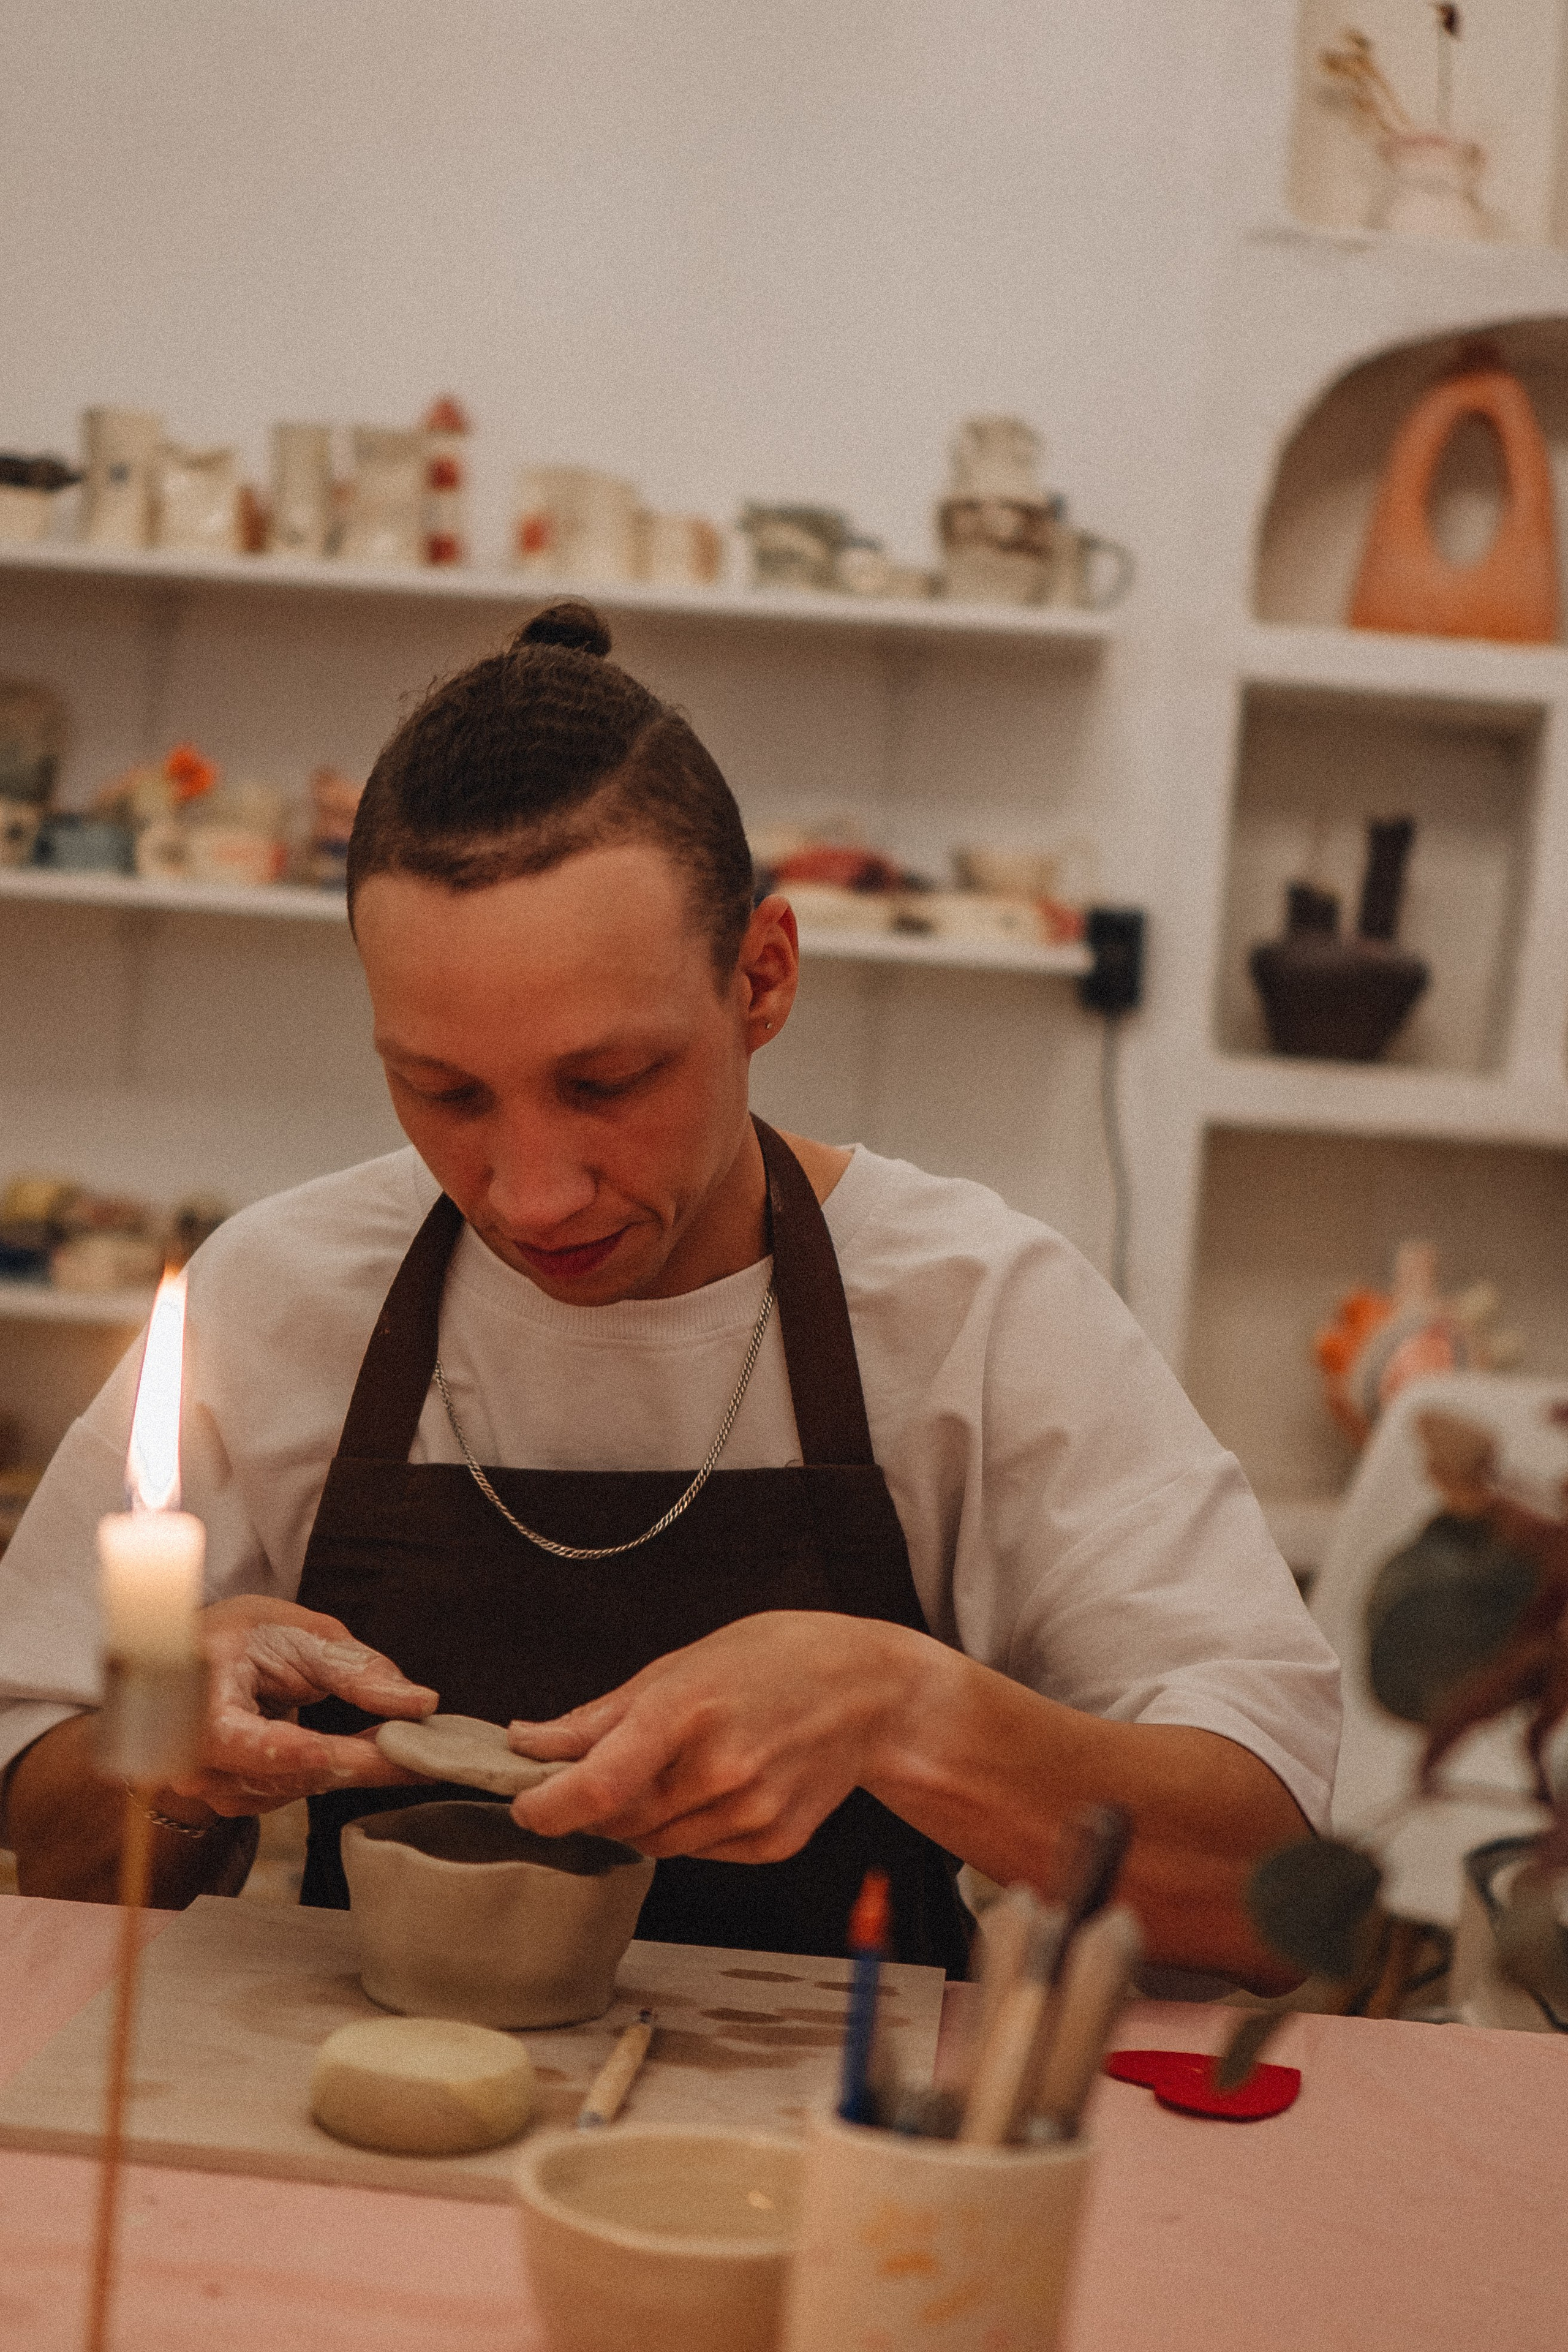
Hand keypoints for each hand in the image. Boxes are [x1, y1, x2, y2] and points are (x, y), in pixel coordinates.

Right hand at [161, 1597, 437, 1817]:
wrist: (199, 1666)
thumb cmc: (245, 1641)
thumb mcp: (299, 1634)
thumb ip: (356, 1668)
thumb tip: (421, 1703)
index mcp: (197, 1696)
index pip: (234, 1737)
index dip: (285, 1751)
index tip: (337, 1755)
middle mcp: (192, 1753)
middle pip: (281, 1772)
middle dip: (357, 1762)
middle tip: (422, 1753)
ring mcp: (209, 1784)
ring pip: (295, 1788)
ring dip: (354, 1768)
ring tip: (404, 1744)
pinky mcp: (233, 1799)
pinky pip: (294, 1792)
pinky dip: (336, 1772)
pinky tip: (368, 1752)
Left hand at [505, 1612, 925, 1861]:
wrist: (869, 1692)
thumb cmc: (774, 1661)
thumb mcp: (680, 1665)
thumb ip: (599, 1716)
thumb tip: (529, 1741)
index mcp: (688, 1712)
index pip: (599, 1785)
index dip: (549, 1806)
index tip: (525, 1806)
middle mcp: (720, 1770)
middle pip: (619, 1819)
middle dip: (597, 1802)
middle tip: (610, 1767)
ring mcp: (751, 1812)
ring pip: (655, 1844)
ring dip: (642, 1818)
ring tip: (677, 1767)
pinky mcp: (773, 1842)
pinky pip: (701, 1853)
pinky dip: (690, 1828)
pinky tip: (718, 1786)